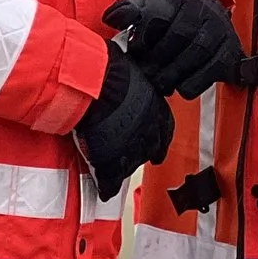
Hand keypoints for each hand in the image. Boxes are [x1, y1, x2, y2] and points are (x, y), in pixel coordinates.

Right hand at [72, 49, 174, 195]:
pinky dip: (107, 186)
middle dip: (148, 153)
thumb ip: (133, 78)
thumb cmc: (109, 68)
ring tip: (120, 170)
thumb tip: (128, 70)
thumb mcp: (130, 69)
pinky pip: (109, 180)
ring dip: (127, 167)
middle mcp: (147, 129)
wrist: (92, 83)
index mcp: (155, 106)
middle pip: (151, 148)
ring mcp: (129, 147)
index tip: (159, 144)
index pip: (165, 128)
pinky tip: (104, 190)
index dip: (161, 137)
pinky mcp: (109, 160)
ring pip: (132, 164)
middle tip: (145, 158)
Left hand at [104, 0, 241, 99]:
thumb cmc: (166, 7)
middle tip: (146, 73)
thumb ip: (126, 9)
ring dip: (175, 72)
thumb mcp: (143, 0)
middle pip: (181, 34)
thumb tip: (112, 19)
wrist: (200, 7)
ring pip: (199, 50)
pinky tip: (181, 88)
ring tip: (160, 84)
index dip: (144, 37)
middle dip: (159, 59)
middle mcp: (202, 7)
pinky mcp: (230, 48)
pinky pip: (216, 67)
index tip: (135, 50)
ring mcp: (219, 27)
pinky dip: (196, 81)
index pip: (160, 14)